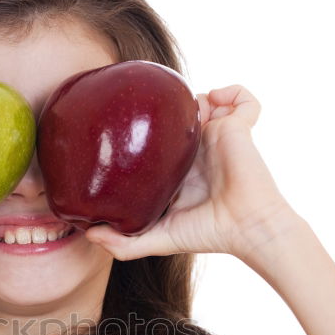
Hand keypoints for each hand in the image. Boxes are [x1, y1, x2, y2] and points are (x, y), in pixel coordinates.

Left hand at [82, 85, 298, 260]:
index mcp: (179, 168)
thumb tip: (89, 235)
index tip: (125, 122)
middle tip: (148, 104)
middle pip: (180, 116)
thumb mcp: (159, 239)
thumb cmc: (208, 233)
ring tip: (181, 104)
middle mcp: (198, 150)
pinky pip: (245, 100)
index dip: (146, 130)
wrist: (246, 229)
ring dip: (195, 96)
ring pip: (207, 101)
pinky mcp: (239, 128)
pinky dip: (234, 92)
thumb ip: (124, 243)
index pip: (160, 141)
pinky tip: (216, 98)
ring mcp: (220, 136)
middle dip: (168, 105)